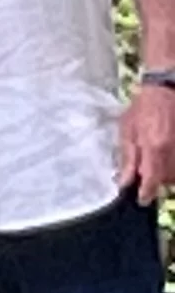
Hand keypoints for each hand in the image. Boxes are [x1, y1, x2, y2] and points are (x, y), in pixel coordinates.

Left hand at [123, 80, 174, 203]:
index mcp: (153, 147)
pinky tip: (164, 160)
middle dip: (155, 183)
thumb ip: (127, 157)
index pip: (151, 180)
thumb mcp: (127, 130)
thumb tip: (124, 181)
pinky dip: (172, 167)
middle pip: (166, 181)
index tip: (142, 200)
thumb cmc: (141, 109)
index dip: (146, 193)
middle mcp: (171, 152)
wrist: (165, 91)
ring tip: (154, 165)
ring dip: (165, 176)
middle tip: (144, 177)